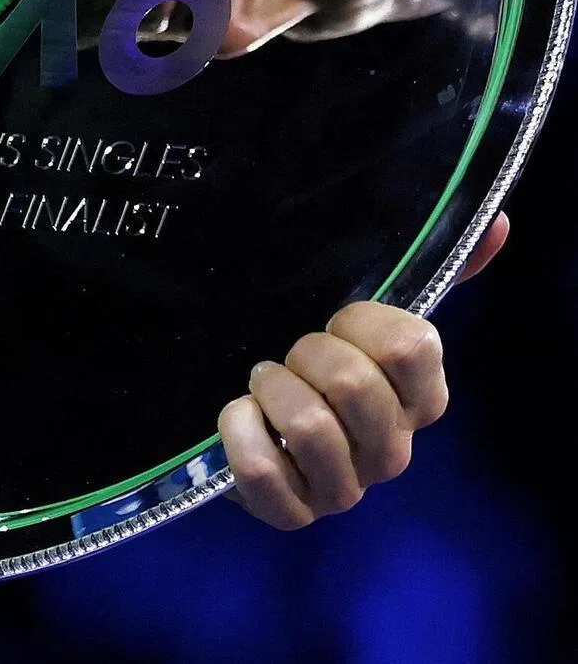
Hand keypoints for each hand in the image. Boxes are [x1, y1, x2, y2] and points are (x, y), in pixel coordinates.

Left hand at [219, 213, 508, 528]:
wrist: (256, 422)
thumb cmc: (319, 363)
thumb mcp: (367, 317)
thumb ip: (429, 272)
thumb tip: (496, 220)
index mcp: (421, 398)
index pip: (413, 346)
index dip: (361, 321)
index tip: (336, 318)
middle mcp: (394, 450)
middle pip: (354, 383)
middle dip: (306, 353)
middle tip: (289, 354)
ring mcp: (345, 488)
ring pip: (309, 426)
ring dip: (270, 389)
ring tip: (262, 382)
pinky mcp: (294, 514)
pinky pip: (263, 470)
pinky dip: (239, 431)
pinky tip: (237, 415)